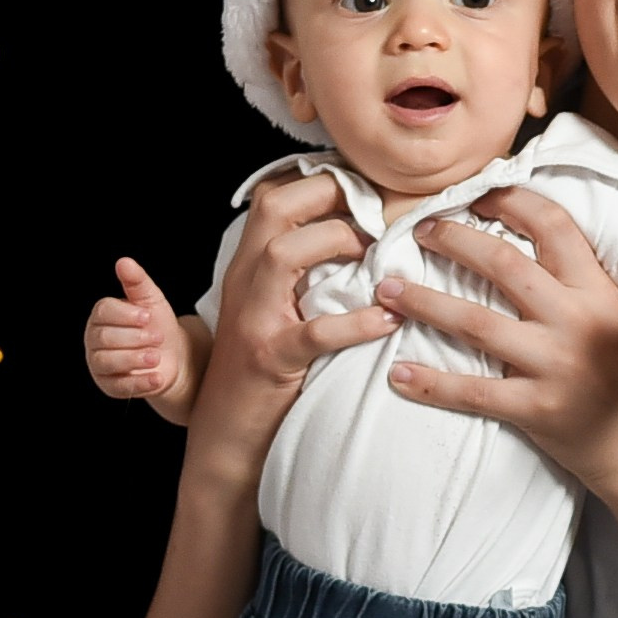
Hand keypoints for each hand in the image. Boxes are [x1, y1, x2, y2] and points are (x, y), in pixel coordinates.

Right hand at [85, 258, 186, 402]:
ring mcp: (99, 364)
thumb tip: (123, 262)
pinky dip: (139, 383)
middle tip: (158, 336)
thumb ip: (137, 282)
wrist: (173, 356)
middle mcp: (95, 339)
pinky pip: (119, 387)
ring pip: (108, 362)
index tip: (147, 316)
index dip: (126, 314)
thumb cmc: (157, 325)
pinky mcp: (110, 386)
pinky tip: (157, 377)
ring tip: (156, 356)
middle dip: (134, 338)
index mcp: (102, 315)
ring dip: (134, 359)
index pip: (104, 311)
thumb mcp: (151, 301)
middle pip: (105, 337)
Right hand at [204, 171, 395, 394]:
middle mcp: (245, 282)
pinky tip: (390, 320)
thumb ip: (308, 277)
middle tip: (378, 209)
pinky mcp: (270, 359)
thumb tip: (369, 245)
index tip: (366, 184)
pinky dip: (357, 323)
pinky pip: (314, 333)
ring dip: (336, 242)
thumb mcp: (280, 312)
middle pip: (273, 207)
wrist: (227, 438)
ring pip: (281, 253)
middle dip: (329, 193)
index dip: (319, 179)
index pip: (272, 197)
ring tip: (378, 255)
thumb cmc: (266, 375)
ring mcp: (254, 319)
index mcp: (249, 267)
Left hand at [376, 186, 617, 498]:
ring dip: (424, 302)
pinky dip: (431, 383)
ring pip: (476, 323)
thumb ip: (577, 282)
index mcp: (596, 289)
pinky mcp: (537, 409)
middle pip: (503, 264)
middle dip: (453, 239)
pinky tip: (398, 373)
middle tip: (418, 231)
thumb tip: (520, 240)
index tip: (475, 195)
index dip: (510, 201)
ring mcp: (555, 365)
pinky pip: (473, 392)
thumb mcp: (615, 315)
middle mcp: (575, 320)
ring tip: (387, 289)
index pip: (552, 225)